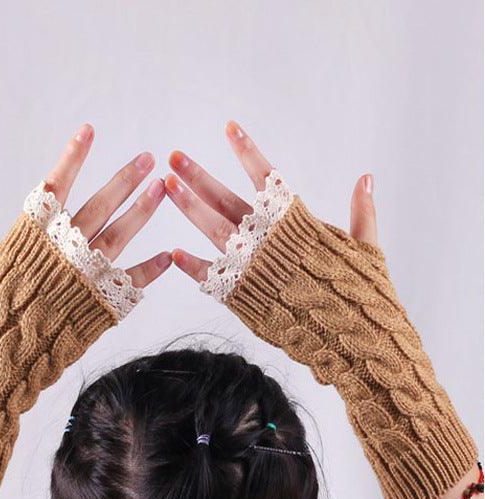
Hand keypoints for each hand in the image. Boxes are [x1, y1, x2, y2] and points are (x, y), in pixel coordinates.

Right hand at [0, 123, 170, 284]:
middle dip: (124, 179)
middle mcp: (61, 252)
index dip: (72, 157)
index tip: (89, 131)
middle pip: (98, 205)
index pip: (54, 186)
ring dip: (143, 211)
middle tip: (148, 159)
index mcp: (28, 237)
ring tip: (162, 188)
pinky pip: (131, 283)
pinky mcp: (100, 306)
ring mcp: (84, 278)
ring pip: (120, 236)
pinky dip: (150, 270)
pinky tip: (168, 255)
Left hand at [165, 120, 376, 280]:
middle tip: (174, 157)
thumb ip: (363, 213)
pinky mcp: (243, 296)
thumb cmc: (359, 293)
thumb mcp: (367, 248)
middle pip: (226, 200)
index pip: (268, 177)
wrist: (351, 335)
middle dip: (198, 177)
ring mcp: (252, 267)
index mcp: (297, 223)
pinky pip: (211, 278)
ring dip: (189, 207)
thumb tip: (367, 178)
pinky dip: (192, 267)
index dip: (247, 151)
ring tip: (167, 186)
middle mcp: (268, 239)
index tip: (229, 127)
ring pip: (213, 230)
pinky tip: (174, 253)